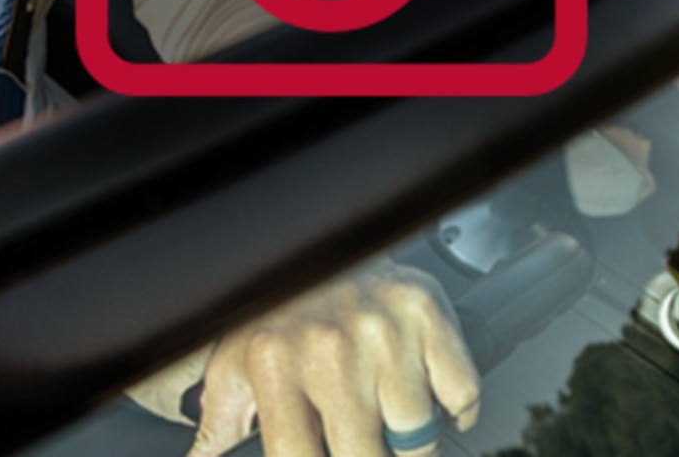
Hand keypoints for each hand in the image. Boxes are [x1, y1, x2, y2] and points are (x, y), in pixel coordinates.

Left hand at [187, 259, 479, 456]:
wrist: (316, 243)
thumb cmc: (276, 318)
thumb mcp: (233, 371)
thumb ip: (218, 429)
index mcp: (275, 365)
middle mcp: (329, 347)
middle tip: (357, 442)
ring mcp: (382, 330)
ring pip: (419, 434)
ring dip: (410, 442)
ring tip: (386, 420)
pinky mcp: (425, 312)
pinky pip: (460, 395)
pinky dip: (452, 408)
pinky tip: (422, 394)